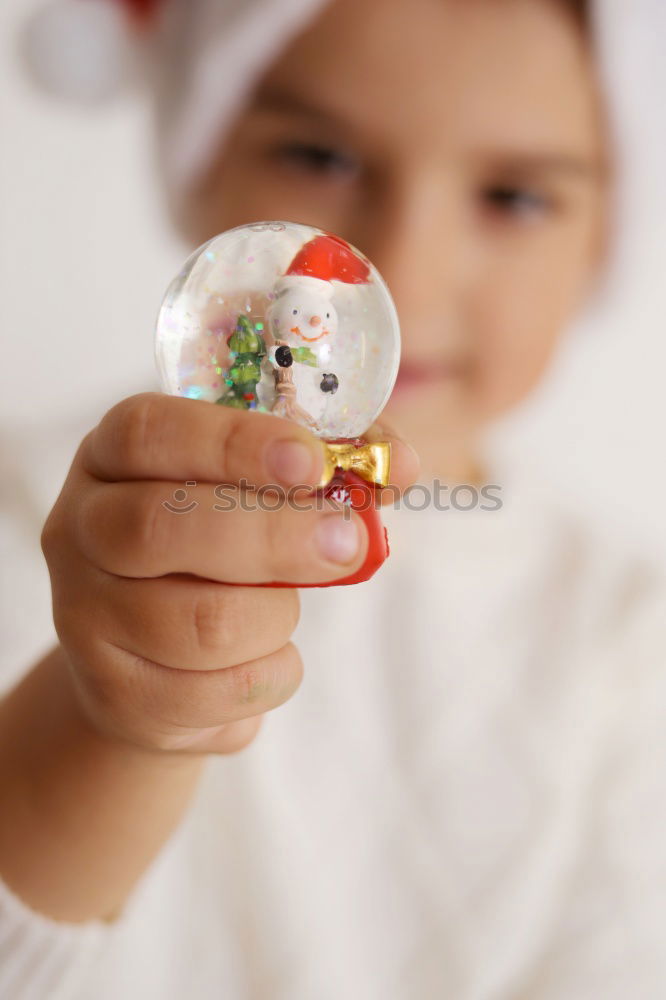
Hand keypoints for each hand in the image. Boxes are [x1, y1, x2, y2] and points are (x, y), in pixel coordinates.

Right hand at [42, 394, 417, 755]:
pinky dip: (271, 674)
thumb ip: (328, 466)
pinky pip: (216, 693)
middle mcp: (81, 529)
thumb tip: (400, 465)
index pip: (152, 434)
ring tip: (285, 606)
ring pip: (201, 623)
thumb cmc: (219, 549)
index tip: (311, 464)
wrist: (154, 655)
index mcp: (114, 456)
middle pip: (162, 530)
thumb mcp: (257, 492)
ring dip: (276, 616)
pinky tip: (267, 655)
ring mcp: (85, 616)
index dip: (235, 444)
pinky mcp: (115, 694)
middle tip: (345, 543)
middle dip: (273, 537)